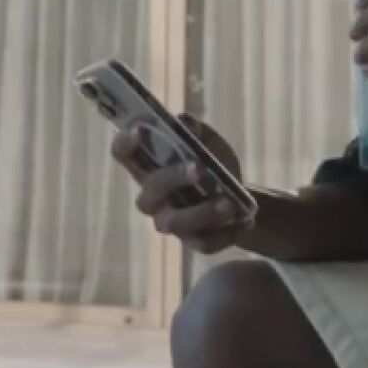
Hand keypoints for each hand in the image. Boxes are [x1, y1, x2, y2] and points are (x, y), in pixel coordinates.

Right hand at [111, 115, 250, 254]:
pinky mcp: (193, 242)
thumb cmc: (210, 162)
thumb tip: (186, 124)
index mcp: (148, 167)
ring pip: (177, 222)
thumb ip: (194, 128)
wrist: (236, 195)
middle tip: (201, 167)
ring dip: (204, 212)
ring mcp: (170, 222)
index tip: (140, 128)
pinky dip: (227, 232)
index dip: (125, 142)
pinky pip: (205, 243)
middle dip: (175, 178)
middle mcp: (152, 198)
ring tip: (230, 204)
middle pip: (151, 190)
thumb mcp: (206, 139)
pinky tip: (245, 221)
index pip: (123, 154)